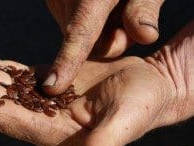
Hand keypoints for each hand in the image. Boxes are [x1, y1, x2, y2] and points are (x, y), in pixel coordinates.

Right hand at [43, 0, 164, 93]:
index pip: (79, 34)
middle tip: (125, 17)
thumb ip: (145, 7)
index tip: (53, 85)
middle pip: (85, 43)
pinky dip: (83, 20)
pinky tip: (93, 3)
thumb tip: (145, 37)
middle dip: (108, 39)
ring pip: (76, 34)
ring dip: (95, 29)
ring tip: (107, 4)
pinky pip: (70, 23)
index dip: (66, 62)